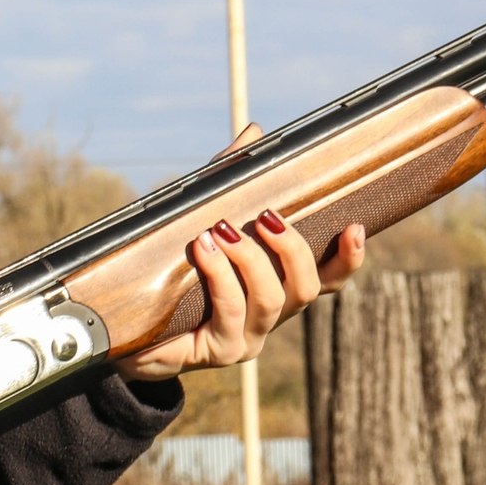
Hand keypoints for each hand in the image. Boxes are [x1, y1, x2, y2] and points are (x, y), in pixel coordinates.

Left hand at [118, 122, 368, 381]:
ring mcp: (246, 339)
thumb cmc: (174, 268)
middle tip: (266, 217)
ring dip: (249, 260)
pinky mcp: (216, 351)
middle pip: (306, 288)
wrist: (128, 326)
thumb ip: (229, 180)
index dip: (349, 258)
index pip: (327, 278)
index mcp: (276, 289)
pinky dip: (220, 277)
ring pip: (269, 300)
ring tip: (220, 230)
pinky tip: (203, 250)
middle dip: (291, 249)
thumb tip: (255, 133)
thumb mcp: (202, 217)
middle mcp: (270, 318)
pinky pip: (229, 314)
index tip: (356, 226)